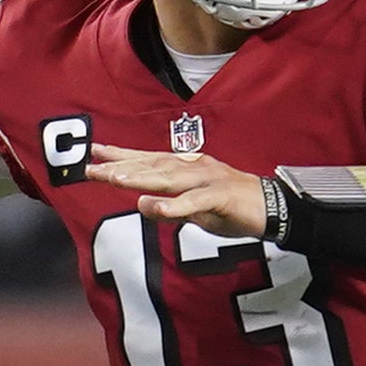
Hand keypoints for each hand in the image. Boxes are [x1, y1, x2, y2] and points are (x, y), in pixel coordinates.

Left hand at [89, 146, 267, 237]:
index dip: (121, 156)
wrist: (274, 210)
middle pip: (152, 165)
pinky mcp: (221, 196)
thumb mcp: (196, 212)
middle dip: (120, 167)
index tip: (94, 153)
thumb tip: (143, 205)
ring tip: (114, 180)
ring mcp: (208, 180)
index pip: (149, 159)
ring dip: (140, 178)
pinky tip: (151, 206)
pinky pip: (193, 201)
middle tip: (91, 168)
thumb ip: (170, 208)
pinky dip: (172, 205)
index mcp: (187, 167)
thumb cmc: (234, 209)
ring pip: (168, 178)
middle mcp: (194, 167)